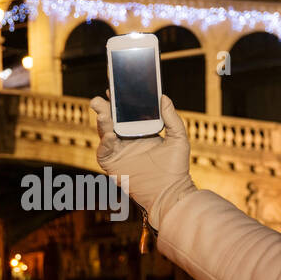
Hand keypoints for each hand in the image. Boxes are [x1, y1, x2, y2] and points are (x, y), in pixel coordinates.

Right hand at [89, 93, 196, 228]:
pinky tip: (111, 134)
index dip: (121, 100)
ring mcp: (118, 152)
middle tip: (102, 96)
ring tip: (102, 109)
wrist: (171, 193)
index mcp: (140, 132)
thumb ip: (172, 118)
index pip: (127, 112)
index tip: (117, 86)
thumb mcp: (178, 138)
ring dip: (102, 120)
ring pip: (104, 132)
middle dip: (104, 107)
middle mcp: (127, 140)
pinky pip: (104, 151)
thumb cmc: (177, 169)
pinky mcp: (112, 165)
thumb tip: (163, 97)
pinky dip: (105, 142)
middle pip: (112, 119)